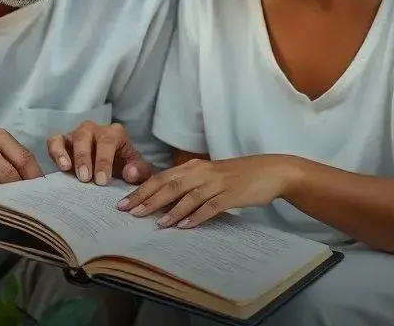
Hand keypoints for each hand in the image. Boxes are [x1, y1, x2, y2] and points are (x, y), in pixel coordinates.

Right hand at [46, 121, 152, 185]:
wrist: (112, 171)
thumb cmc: (125, 168)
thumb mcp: (137, 171)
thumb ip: (139, 171)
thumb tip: (130, 173)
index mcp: (115, 133)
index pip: (108, 141)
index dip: (104, 161)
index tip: (102, 180)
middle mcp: (95, 129)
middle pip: (86, 135)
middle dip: (85, 157)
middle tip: (85, 178)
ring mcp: (78, 134)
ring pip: (71, 136)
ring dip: (68, 153)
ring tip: (67, 170)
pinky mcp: (63, 142)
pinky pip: (55, 140)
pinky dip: (55, 151)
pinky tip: (60, 166)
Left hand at [117, 155, 293, 228]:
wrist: (269, 171)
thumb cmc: (236, 175)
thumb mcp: (208, 175)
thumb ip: (188, 184)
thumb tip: (163, 200)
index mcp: (193, 166)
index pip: (161, 178)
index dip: (142, 190)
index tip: (124, 202)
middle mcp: (202, 172)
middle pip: (169, 186)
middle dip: (147, 200)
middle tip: (129, 212)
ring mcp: (216, 184)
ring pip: (187, 197)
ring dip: (170, 210)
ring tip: (155, 223)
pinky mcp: (230, 195)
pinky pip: (210, 207)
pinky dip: (196, 217)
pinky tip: (184, 226)